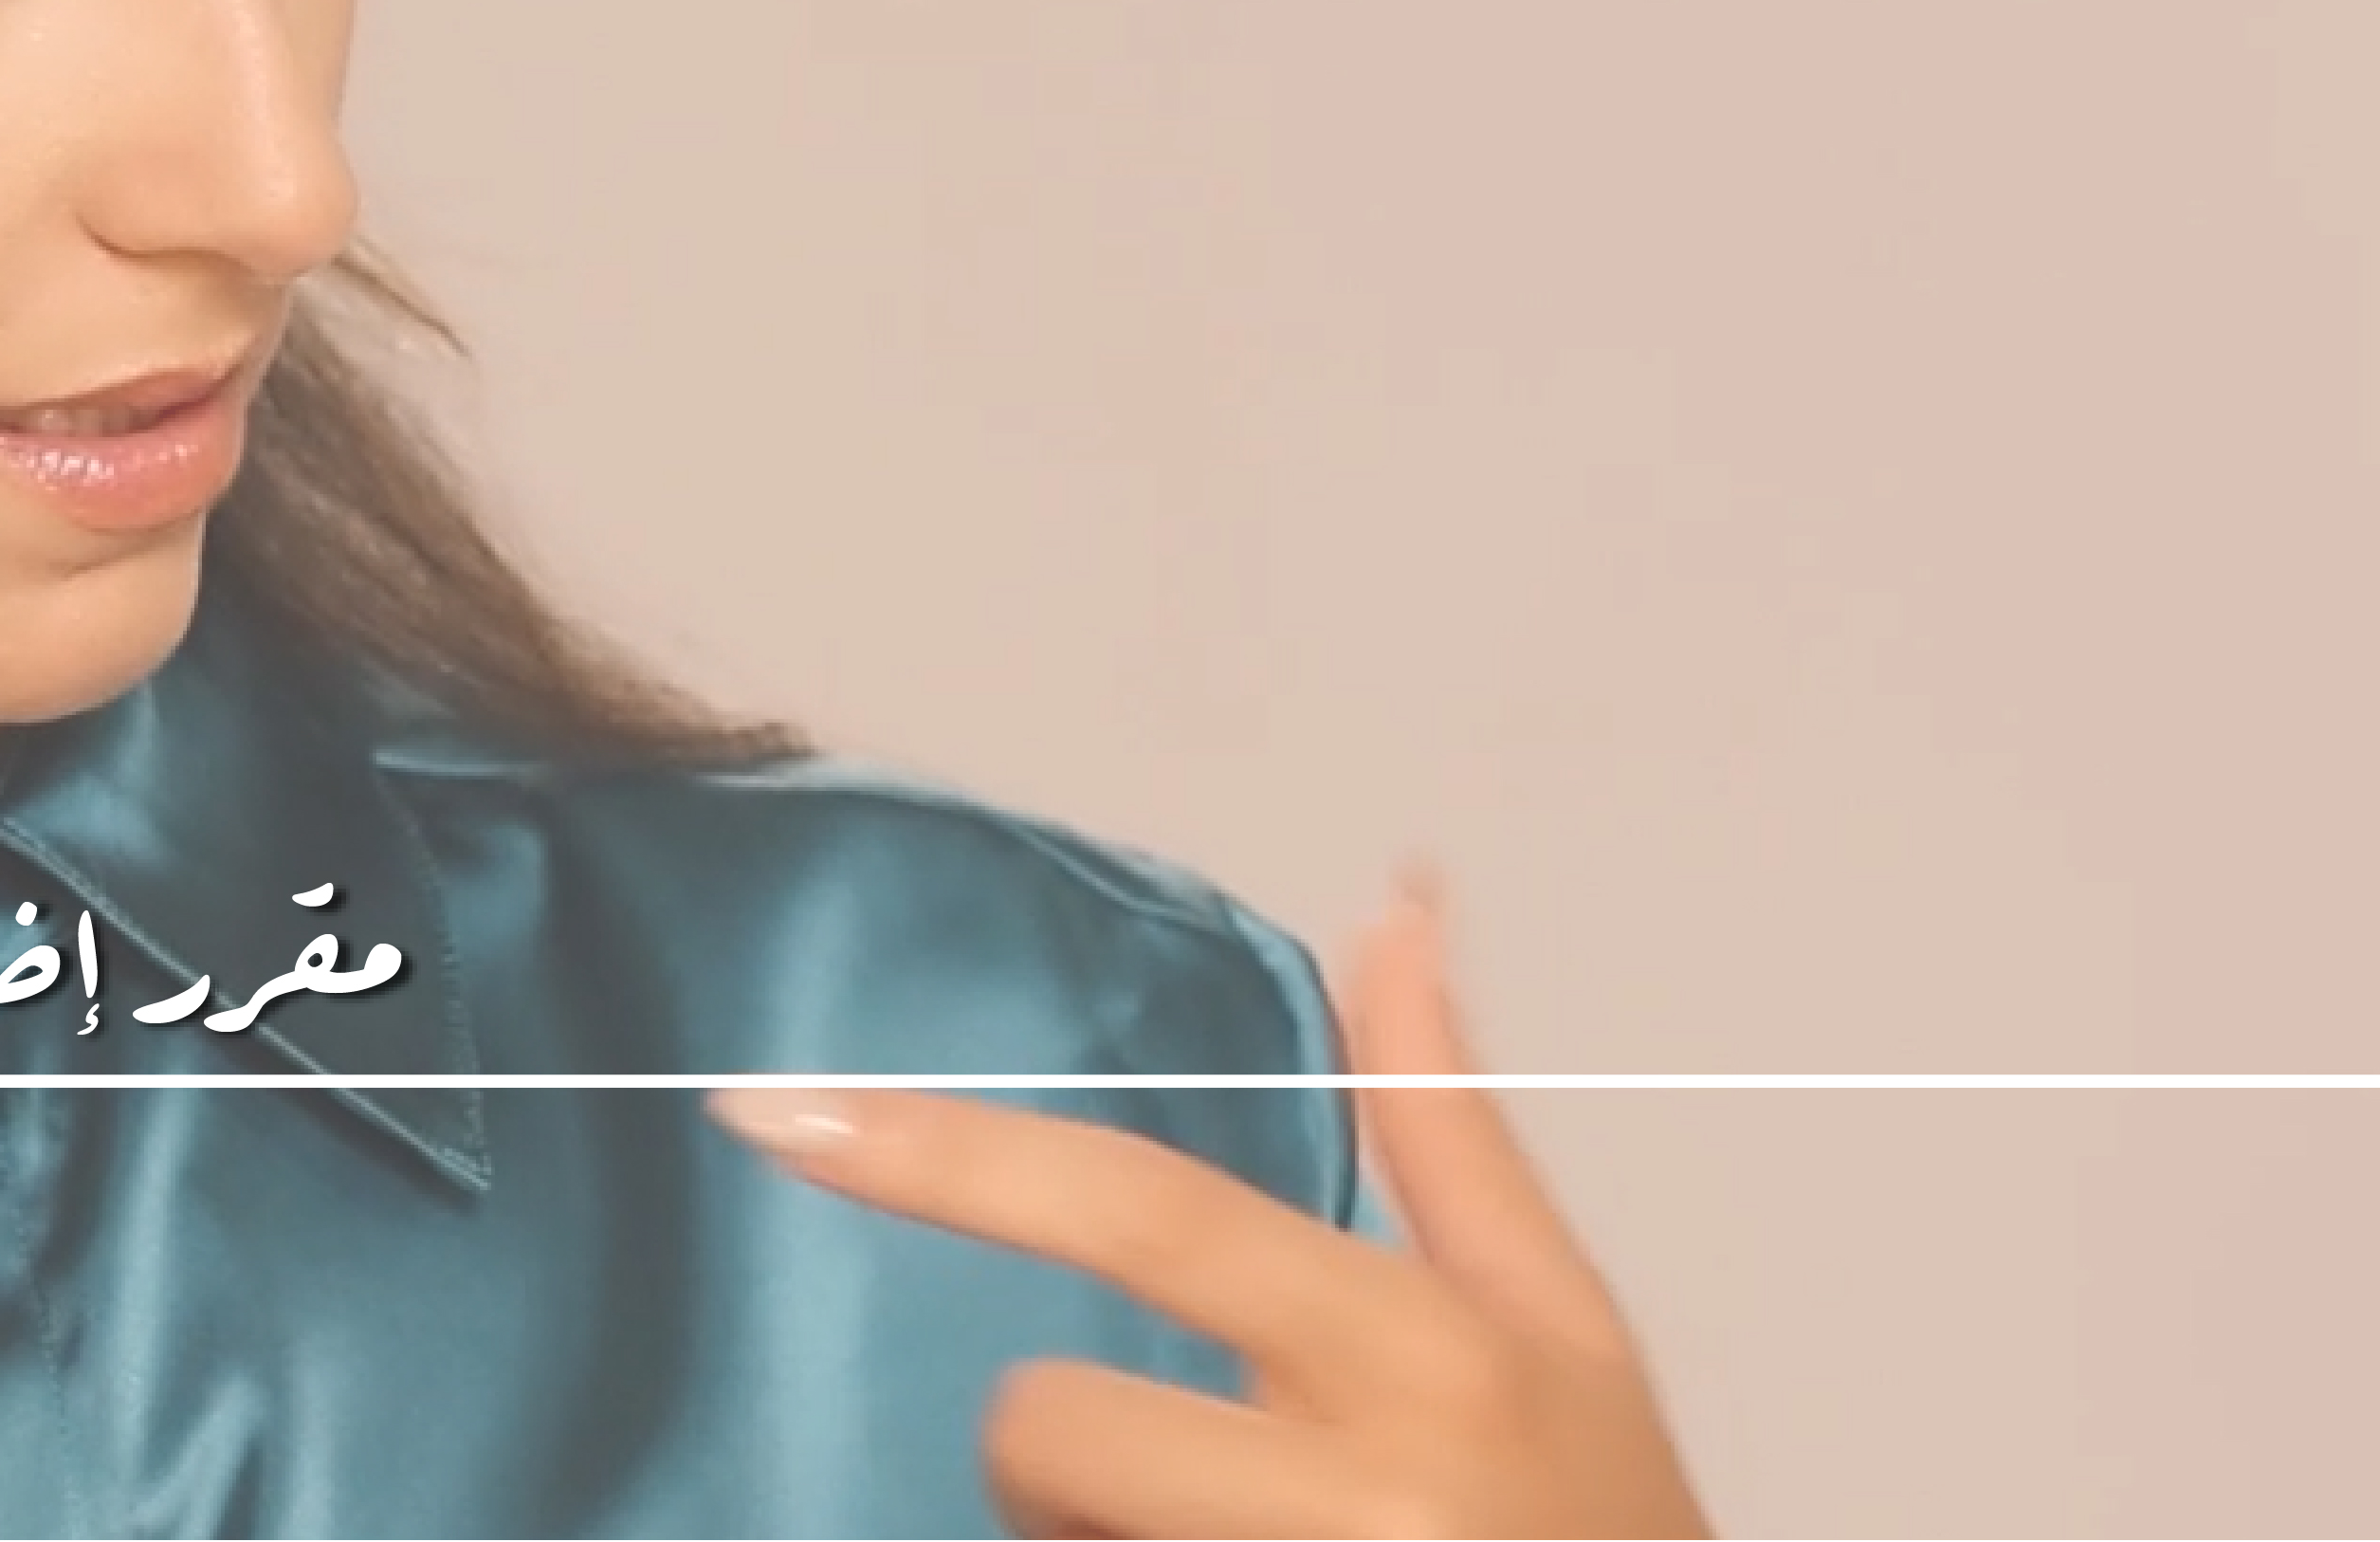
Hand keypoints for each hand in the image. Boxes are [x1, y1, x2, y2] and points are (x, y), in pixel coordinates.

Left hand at [708, 866, 1707, 1539]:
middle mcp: (1352, 1493)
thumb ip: (1449, 1124)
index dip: (951, 1159)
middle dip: (1063, 1452)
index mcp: (1417, 1351)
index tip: (777, 1111)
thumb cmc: (1602, 1525)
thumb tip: (1399, 901)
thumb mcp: (1555, 1325)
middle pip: (1043, 1424)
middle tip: (1186, 1482)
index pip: (1145, 1217)